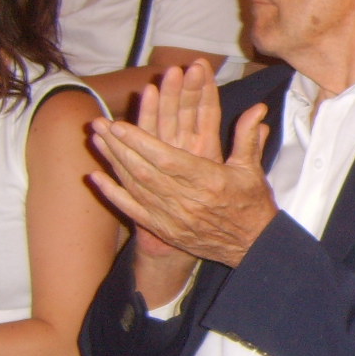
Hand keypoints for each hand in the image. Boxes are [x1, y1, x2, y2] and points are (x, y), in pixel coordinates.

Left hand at [89, 81, 276, 267]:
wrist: (252, 247)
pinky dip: (113, 194)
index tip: (121, 124)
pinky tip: (96, 177)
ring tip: (97, 140)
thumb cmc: (252, 205)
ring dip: (113, 162)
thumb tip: (258, 108)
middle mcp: (187, 200)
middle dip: (118, 146)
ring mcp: (172, 217)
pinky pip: (133, 210)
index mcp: (209, 181)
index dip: (141, 142)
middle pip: (143, 170)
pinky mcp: (165, 229)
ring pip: (135, 186)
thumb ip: (247, 137)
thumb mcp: (252, 170)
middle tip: (98, 124)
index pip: (166, 159)